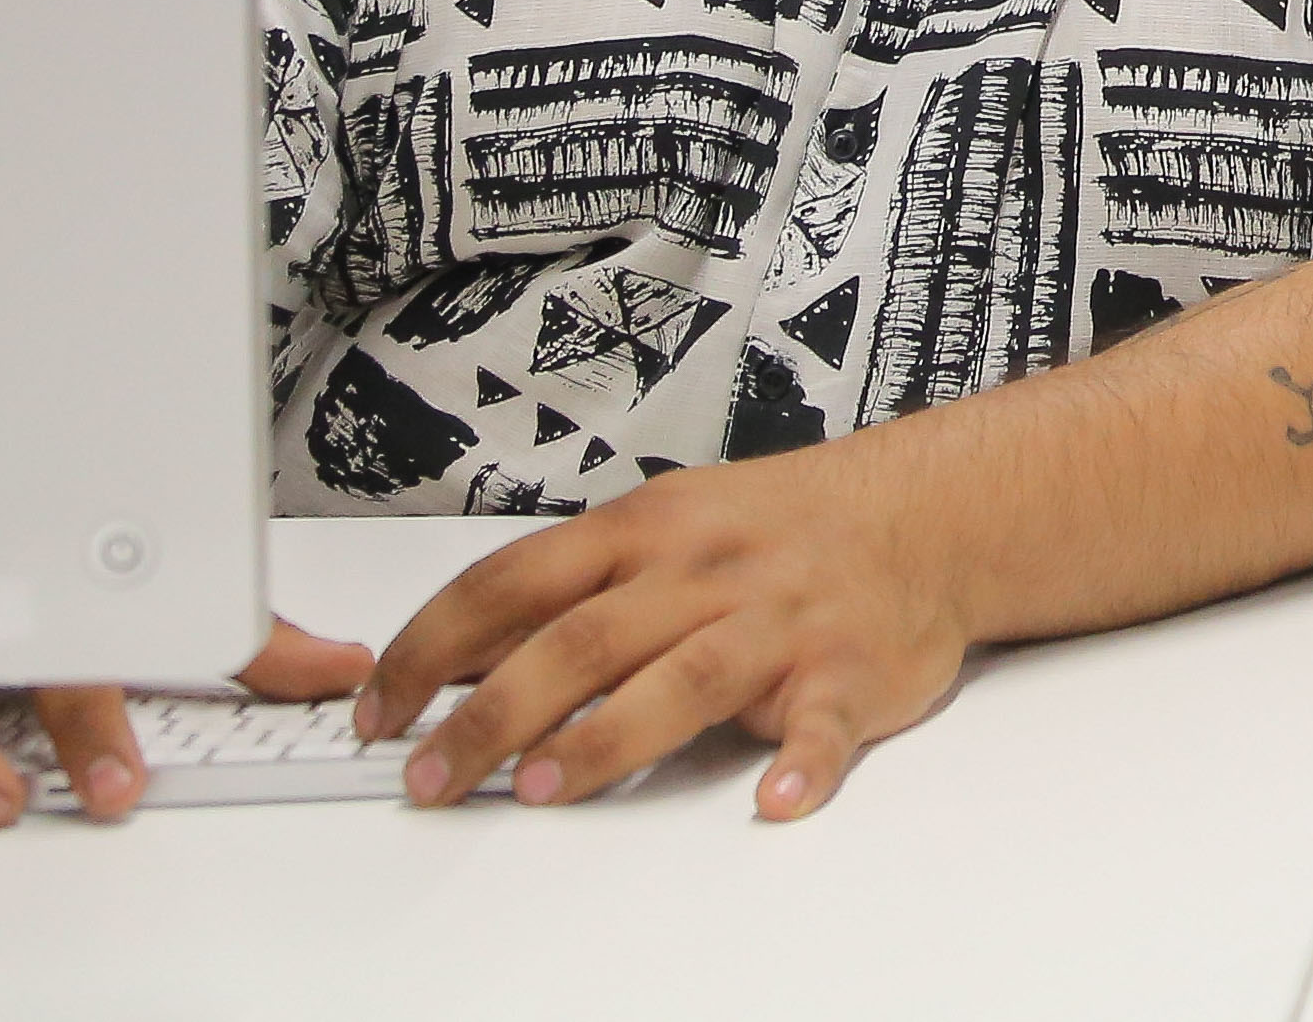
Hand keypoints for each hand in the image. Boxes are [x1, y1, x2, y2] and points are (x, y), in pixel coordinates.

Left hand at [358, 445, 971, 820]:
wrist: (929, 513)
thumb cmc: (784, 528)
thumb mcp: (671, 523)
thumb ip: (577, 584)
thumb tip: (460, 651)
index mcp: (649, 529)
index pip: (514, 582)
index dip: (435, 646)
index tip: (382, 705)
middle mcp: (705, 573)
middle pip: (581, 641)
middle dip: (489, 713)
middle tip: (431, 776)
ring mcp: (778, 623)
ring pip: (682, 680)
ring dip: (605, 739)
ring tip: (540, 789)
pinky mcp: (848, 672)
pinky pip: (824, 724)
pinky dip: (802, 764)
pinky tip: (775, 800)